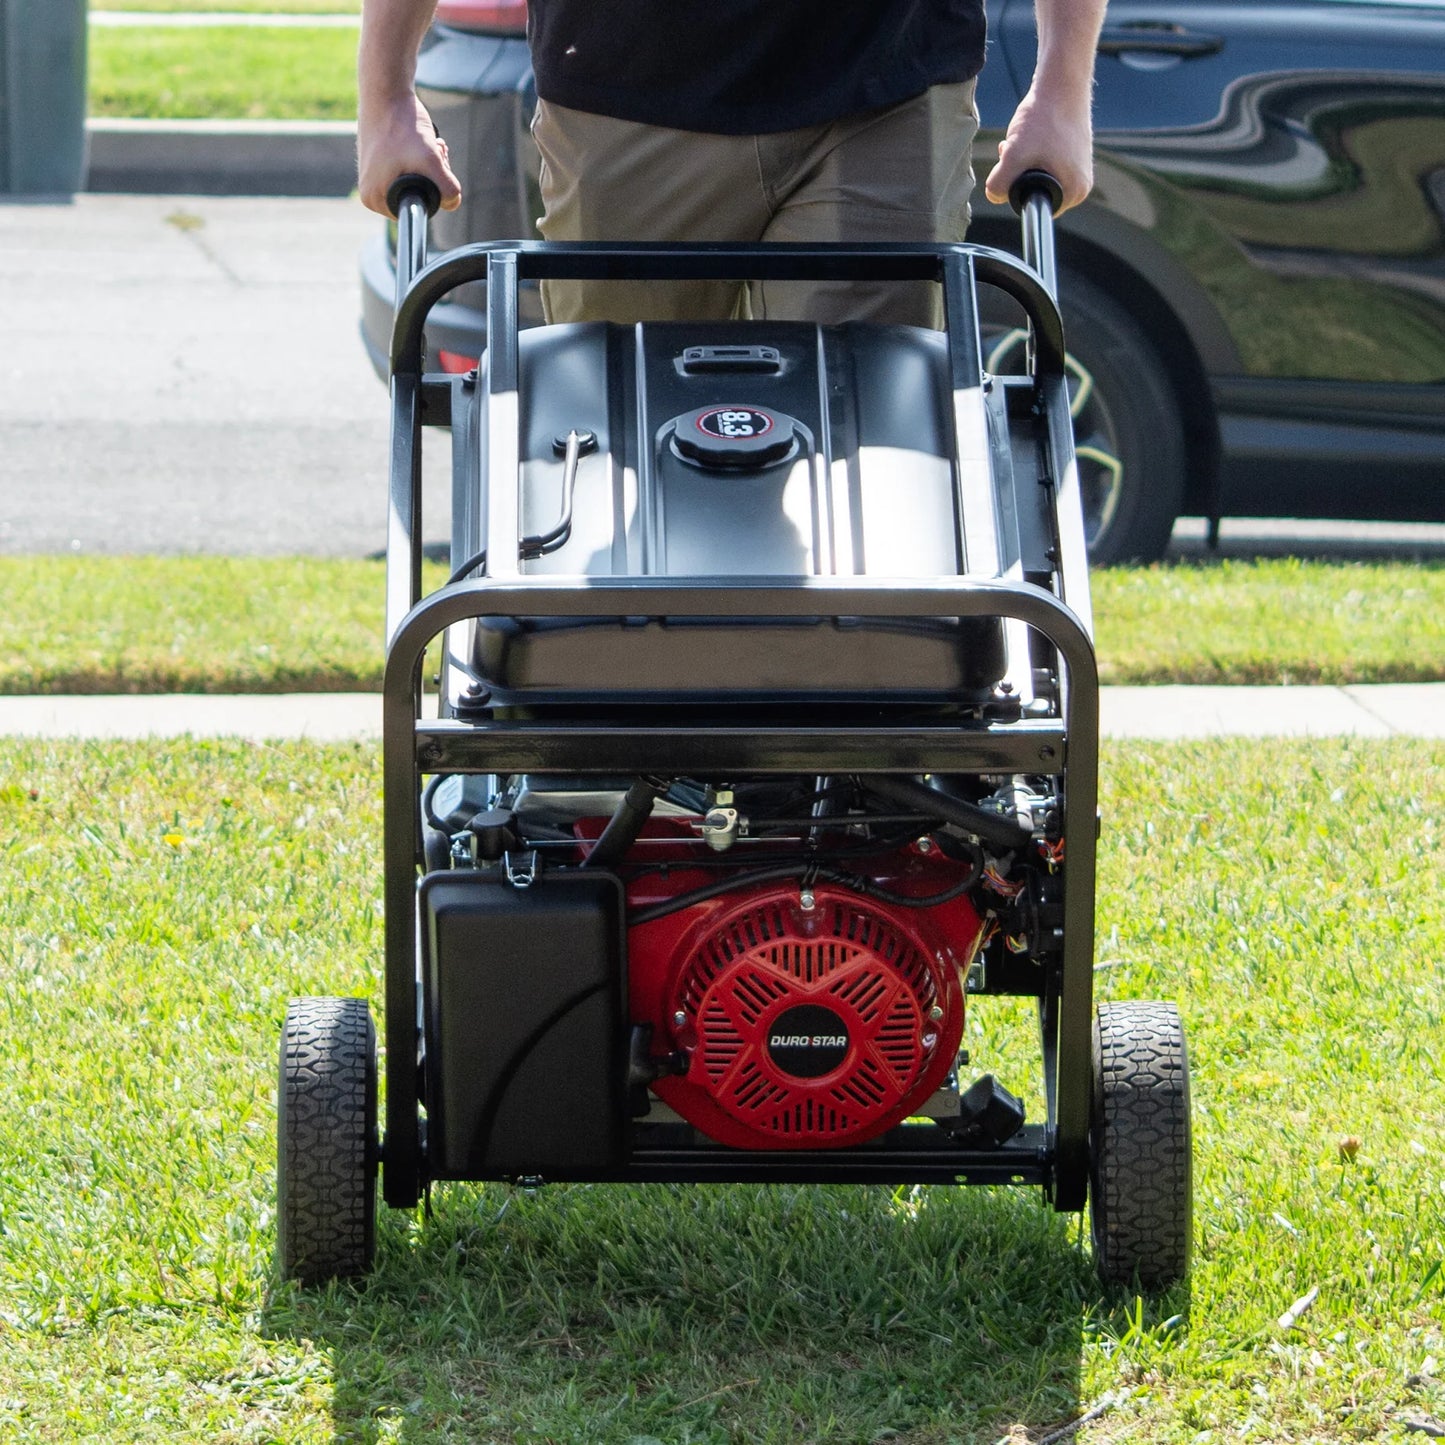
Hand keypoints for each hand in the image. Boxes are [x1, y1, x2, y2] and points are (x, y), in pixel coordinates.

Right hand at [357, 92, 462, 216]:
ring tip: (429, 144)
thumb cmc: (403, 123)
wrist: (386, 91)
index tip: (432, 166)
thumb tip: (452, 202)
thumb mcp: (431, 159)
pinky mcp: (381, 165)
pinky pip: (411, 172)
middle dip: (433, 178)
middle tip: (434, 152)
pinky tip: (422, 141)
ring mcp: (374, 178)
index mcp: (374, 199)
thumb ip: (447, 188)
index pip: (418, 211)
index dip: (433, 192)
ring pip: (419, 184)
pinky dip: (423, 159)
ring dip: (432, 167)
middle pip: (418, 198)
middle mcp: (371, 193)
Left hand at [984, 85, 1094, 212]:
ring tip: (1023, 140)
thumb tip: (994, 196)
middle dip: (1018, 175)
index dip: (1016, 189)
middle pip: (1034, 194)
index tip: (1017, 163)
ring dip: (1021, 163)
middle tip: (1015, 150)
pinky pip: (1044, 165)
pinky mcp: (1073, 156)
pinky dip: (1031, 154)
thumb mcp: (1013, 155)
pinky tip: (1032, 135)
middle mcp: (1081, 186)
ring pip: (1036, 178)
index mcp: (1074, 192)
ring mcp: (1079, 170)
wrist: (1061, 84)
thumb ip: (998, 185)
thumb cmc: (1043, 118)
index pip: (1032, 208)